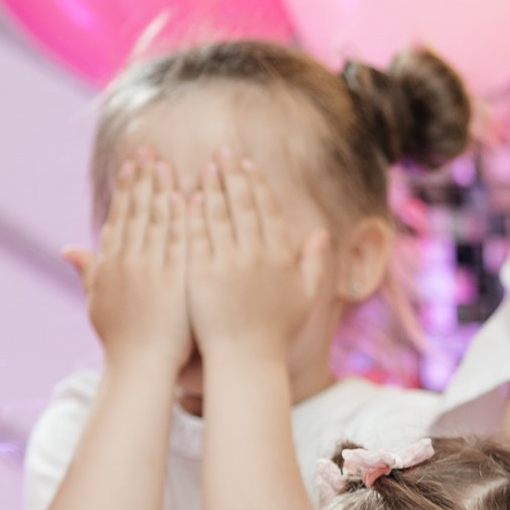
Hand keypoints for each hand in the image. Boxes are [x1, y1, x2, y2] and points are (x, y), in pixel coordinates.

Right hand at [65, 157, 189, 371]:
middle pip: (136, 212)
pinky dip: (181, 219)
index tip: (133, 164)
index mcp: (110, 264)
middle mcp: (127, 262)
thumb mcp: (97, 302)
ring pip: (156, 221)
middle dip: (143, 179)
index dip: (126, 189)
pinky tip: (187, 196)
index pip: (120, 217)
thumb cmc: (122, 341)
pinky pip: (178, 242)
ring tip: (168, 164)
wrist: (139, 368)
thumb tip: (67, 249)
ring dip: (162, 190)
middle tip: (151, 150)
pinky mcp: (172, 280)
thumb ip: (88, 272)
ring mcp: (149, 270)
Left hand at [185, 153, 328, 359]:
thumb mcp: (305, 295)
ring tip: (203, 165)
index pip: (267, 210)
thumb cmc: (275, 329)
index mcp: (280, 256)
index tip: (247, 164)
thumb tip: (323, 233)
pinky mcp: (202, 273)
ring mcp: (228, 263)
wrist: (246, 357)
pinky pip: (197, 236)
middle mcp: (256, 255)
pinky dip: (193, 214)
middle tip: (222, 151)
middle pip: (243, 205)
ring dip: (212, 186)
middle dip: (233, 174)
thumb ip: (316, 262)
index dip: (257, 185)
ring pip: (220, 215)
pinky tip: (187, 196)